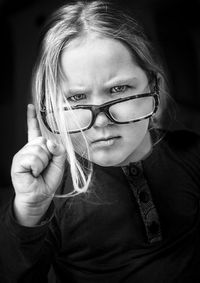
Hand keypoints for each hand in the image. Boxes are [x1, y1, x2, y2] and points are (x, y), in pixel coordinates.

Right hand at [11, 104, 65, 225]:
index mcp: (37, 148)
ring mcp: (22, 154)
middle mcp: (28, 149)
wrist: (40, 195)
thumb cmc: (48, 179)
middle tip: (44, 166)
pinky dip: (37, 167)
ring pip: (38, 149)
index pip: (34, 130)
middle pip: (42, 140)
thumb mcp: (59, 163)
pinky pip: (32, 158)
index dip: (32, 118)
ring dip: (43, 162)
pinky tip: (33, 173)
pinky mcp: (17, 162)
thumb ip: (58, 150)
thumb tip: (49, 141)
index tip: (30, 106)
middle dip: (48, 154)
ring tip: (38, 171)